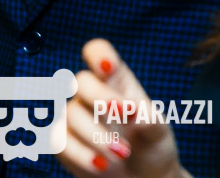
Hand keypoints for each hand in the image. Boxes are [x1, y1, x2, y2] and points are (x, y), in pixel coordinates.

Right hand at [58, 39, 187, 177]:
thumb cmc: (152, 146)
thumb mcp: (159, 132)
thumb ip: (150, 120)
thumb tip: (136, 113)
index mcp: (116, 80)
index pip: (98, 53)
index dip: (98, 55)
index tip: (108, 68)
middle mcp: (92, 94)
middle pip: (81, 81)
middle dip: (100, 97)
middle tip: (124, 115)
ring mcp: (76, 117)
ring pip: (72, 113)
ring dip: (97, 135)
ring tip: (122, 154)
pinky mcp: (64, 142)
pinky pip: (61, 142)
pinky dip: (82, 155)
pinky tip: (102, 165)